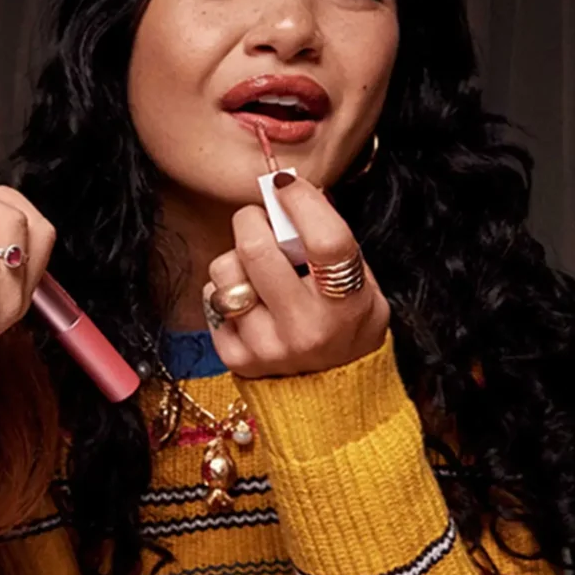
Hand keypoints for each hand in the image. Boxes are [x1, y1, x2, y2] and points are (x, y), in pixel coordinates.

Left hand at [206, 175, 390, 378]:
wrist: (331, 390)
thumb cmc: (345, 321)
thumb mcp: (363, 285)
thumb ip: (332, 243)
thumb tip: (290, 191)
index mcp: (348, 306)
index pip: (326, 242)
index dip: (302, 202)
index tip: (285, 184)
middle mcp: (307, 329)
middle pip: (256, 249)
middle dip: (252, 220)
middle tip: (260, 219)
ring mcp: (268, 347)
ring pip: (224, 271)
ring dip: (236, 258)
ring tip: (257, 271)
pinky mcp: (236, 358)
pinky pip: (211, 297)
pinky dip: (225, 289)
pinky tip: (250, 301)